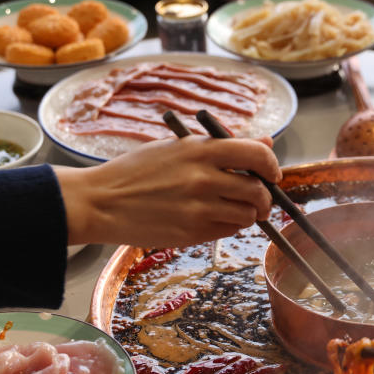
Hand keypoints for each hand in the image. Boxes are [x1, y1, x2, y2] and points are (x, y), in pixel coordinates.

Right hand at [54, 135, 280, 245]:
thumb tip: (266, 140)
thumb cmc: (137, 171)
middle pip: (258, 190)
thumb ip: (223, 146)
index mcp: (200, 150)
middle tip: (259, 198)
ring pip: (247, 214)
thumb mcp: (178, 147)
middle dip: (265, 196)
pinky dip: (229, 226)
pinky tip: (215, 218)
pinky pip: (228, 231)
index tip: (271, 172)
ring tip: (235, 208)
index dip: (272, 165)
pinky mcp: (191, 233)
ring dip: (248, 213)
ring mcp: (198, 208)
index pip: (257, 154)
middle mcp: (203, 179)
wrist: (101, 201)